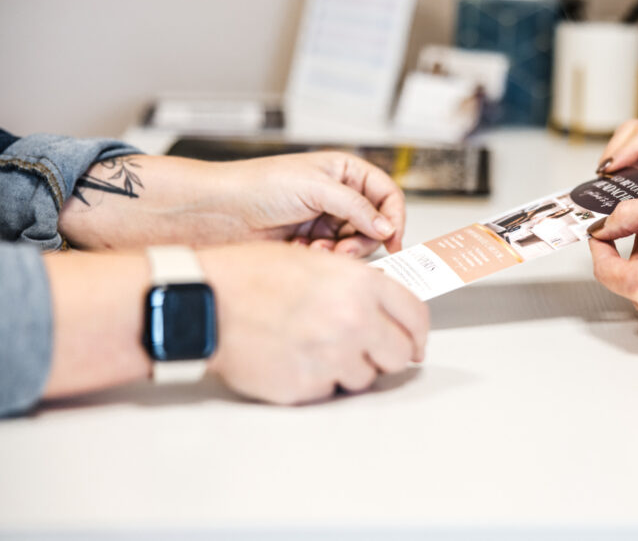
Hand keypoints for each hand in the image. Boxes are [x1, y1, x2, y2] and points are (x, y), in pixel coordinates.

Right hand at [202, 242, 428, 402]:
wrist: (204, 301)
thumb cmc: (251, 276)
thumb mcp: (317, 261)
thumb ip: (360, 286)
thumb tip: (390, 311)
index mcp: (360, 285)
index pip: (415, 316)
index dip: (417, 332)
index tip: (414, 340)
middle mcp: (353, 321)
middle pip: (400, 354)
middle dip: (388, 353)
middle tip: (368, 349)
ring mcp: (331, 356)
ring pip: (366, 377)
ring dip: (350, 367)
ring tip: (317, 346)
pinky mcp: (307, 386)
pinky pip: (330, 390)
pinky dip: (318, 379)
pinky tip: (295, 357)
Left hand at [218, 152, 405, 255]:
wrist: (220, 212)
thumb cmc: (259, 185)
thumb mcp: (316, 188)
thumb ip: (356, 207)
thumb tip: (386, 227)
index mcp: (345, 172)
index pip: (386, 194)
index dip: (394, 217)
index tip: (393, 239)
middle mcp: (339, 195)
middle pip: (375, 224)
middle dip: (362, 240)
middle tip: (345, 250)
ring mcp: (326, 219)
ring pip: (356, 243)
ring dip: (340, 251)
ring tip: (317, 249)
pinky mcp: (313, 241)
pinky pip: (334, 256)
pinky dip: (323, 257)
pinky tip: (302, 250)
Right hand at [596, 119, 637, 197]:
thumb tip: (621, 187)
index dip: (628, 149)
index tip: (611, 168)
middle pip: (636, 131)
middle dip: (617, 152)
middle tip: (603, 176)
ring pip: (627, 142)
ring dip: (615, 161)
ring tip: (605, 183)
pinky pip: (628, 159)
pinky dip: (618, 171)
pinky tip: (612, 185)